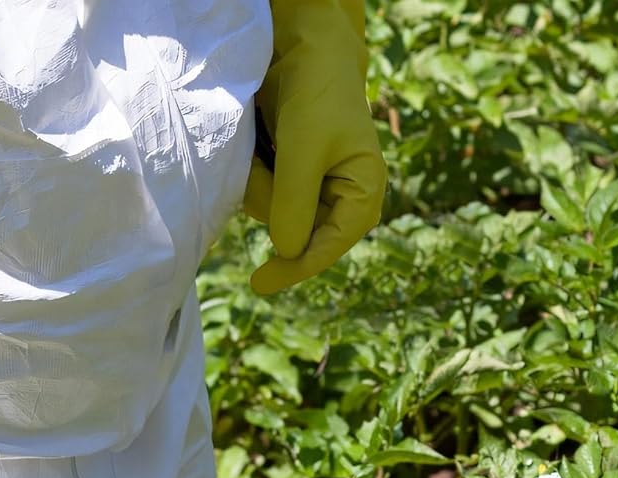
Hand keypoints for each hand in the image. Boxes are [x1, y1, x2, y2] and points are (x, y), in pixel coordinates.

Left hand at [243, 0, 386, 296]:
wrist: (304, 54)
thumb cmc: (316, 94)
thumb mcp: (304, 149)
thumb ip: (295, 204)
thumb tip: (288, 252)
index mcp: (363, 196)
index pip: (327, 248)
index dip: (293, 268)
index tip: (259, 284)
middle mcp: (341, 203)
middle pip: (296, 235)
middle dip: (273, 204)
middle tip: (264, 164)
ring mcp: (314, 196)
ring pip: (274, 219)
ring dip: (259, 188)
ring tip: (265, 148)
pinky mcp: (290, 186)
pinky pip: (263, 200)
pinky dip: (254, 179)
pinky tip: (260, 151)